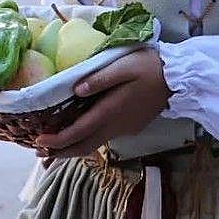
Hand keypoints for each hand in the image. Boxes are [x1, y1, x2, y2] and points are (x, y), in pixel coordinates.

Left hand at [33, 48, 169, 161]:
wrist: (179, 79)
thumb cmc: (148, 67)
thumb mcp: (122, 66)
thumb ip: (99, 79)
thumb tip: (76, 90)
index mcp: (111, 111)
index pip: (79, 132)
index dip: (58, 141)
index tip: (39, 142)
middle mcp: (116, 126)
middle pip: (84, 147)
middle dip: (61, 152)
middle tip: (39, 153)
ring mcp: (124, 128)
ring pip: (94, 144)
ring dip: (72, 148)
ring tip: (53, 148)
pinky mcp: (129, 126)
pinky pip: (103, 138)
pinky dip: (85, 141)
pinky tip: (77, 135)